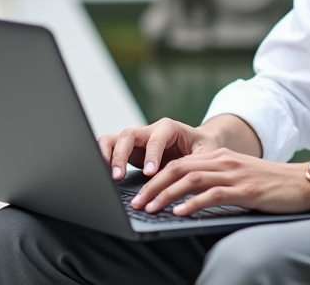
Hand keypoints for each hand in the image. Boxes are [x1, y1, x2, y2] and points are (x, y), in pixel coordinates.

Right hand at [98, 118, 222, 180]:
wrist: (200, 143)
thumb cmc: (204, 148)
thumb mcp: (205, 155)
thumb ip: (195, 164)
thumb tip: (186, 181)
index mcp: (169, 128)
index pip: (156, 138)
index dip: (152, 155)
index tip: (151, 173)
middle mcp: (149, 131)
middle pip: (128, 135)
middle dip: (121, 155)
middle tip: (118, 177)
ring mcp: (137, 140)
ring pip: (114, 139)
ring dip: (107, 155)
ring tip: (107, 175)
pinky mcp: (129, 151)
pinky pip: (110, 150)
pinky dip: (104, 159)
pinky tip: (104, 174)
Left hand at [129, 147, 309, 215]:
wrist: (305, 183)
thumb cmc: (273, 186)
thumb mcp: (241, 178)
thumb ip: (217, 183)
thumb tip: (188, 200)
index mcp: (220, 157)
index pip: (179, 164)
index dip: (156, 178)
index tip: (140, 194)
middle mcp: (224, 161)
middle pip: (178, 169)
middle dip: (153, 187)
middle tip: (136, 203)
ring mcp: (234, 174)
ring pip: (190, 180)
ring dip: (166, 195)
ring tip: (149, 209)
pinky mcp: (245, 190)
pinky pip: (212, 195)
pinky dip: (192, 204)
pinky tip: (179, 213)